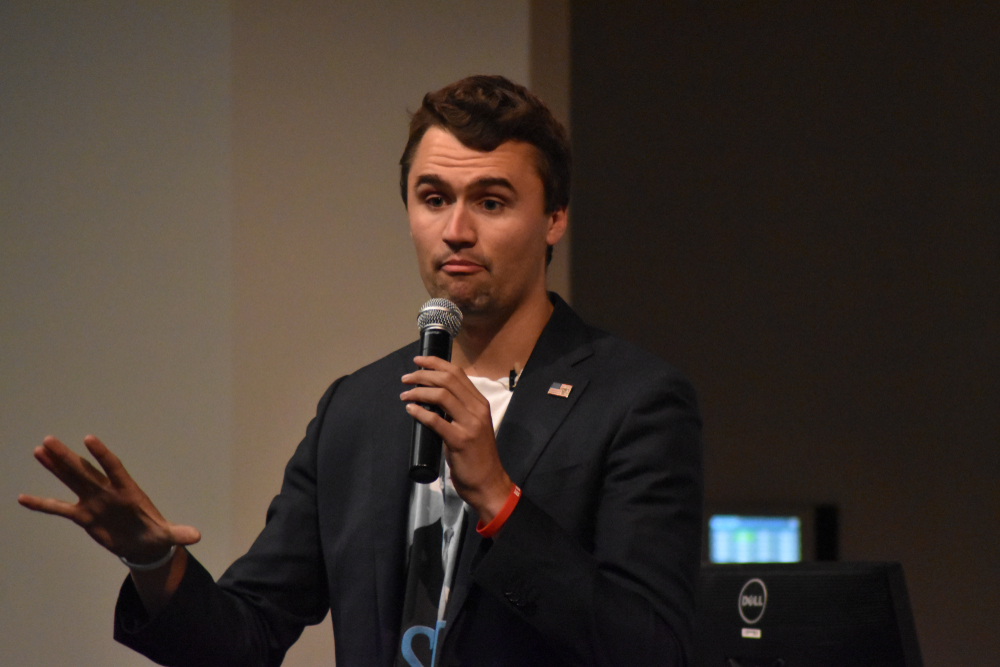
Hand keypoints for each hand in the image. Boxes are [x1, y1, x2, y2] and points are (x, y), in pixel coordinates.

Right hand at [18, 435, 199, 564]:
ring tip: (39, 450)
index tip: (88, 439)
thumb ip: (178, 534)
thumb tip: (196, 536)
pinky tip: (22, 498)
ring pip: (71, 481)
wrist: (144, 544)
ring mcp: (94, 502)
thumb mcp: (168, 536)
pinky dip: (42, 504)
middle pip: (85, 471)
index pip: (113, 468)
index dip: (102, 455)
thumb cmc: (156, 534)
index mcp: (127, 492)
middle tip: (49, 439)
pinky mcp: (84, 516)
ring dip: (55, 467)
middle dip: (68, 457)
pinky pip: (59, 508)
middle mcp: (107, 492)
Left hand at [401, 356, 512, 521]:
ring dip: (418, 391)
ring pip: (442, 395)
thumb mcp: (471, 426)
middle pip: (448, 380)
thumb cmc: (477, 455)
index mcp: (480, 403)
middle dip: (423, 375)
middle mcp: (477, 409)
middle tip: (406, 378)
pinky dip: (420, 412)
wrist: (488, 482)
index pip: (457, 373)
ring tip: (405, 395)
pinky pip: (436, 420)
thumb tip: (431, 398)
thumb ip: (458, 410)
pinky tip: (410, 409)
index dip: (436, 363)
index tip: (418, 361)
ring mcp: (470, 425)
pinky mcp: (460, 441)